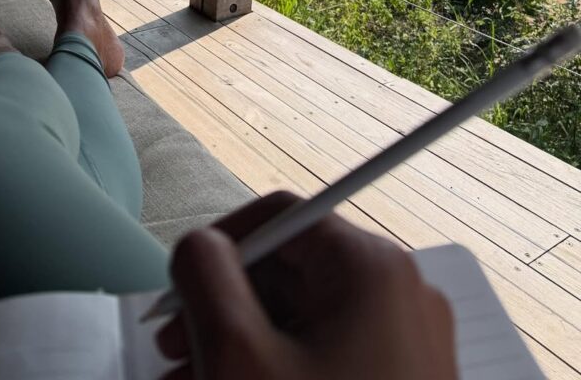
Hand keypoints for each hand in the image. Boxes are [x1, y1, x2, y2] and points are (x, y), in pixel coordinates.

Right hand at [157, 191, 455, 379]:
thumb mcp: (237, 356)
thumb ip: (204, 276)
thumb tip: (199, 246)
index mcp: (370, 269)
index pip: (280, 217)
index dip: (218, 245)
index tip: (177, 289)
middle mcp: (399, 295)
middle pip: (290, 273)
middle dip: (222, 310)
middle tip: (174, 354)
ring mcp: (407, 344)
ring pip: (303, 322)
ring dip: (240, 348)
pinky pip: (327, 359)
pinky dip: (277, 373)